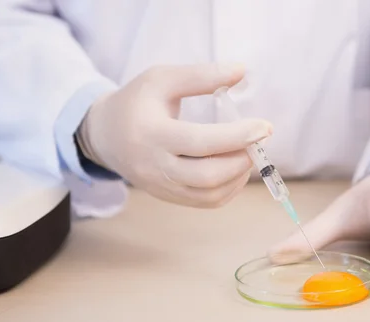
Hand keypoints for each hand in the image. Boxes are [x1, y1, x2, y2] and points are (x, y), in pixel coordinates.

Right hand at [77, 64, 271, 207]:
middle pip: (208, 176)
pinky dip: (230, 188)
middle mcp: (155, 167)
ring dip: (239, 176)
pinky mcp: (169, 197)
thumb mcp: (162, 79)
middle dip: (243, 159)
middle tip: (260, 139)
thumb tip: (242, 70)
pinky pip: (207, 202)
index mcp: (151, 134)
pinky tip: (237, 167)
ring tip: (250, 151)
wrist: (105, 135)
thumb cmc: (137, 102)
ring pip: (210, 194)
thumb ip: (201, 76)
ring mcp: (162, 187)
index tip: (264, 126)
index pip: (200, 142)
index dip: (237, 136)